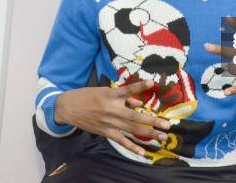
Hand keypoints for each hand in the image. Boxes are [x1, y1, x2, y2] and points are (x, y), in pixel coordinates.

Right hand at [55, 80, 170, 155]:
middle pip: (135, 117)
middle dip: (152, 121)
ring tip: (162, 137)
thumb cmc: (88, 96)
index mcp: (111, 95)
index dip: (140, 86)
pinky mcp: (105, 132)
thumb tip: (139, 103)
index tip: (152, 82)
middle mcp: (112, 109)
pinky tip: (143, 152)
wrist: (68, 107)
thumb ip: (123, 97)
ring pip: (131, 130)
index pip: (128, 90)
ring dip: (148, 134)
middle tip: (167, 125)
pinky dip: (132, 147)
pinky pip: (121, 141)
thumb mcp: (105, 91)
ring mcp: (109, 123)